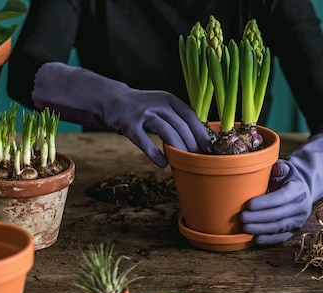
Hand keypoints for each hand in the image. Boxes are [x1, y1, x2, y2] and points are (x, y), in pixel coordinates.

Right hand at [32, 62, 210, 166]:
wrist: (112, 99)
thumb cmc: (144, 109)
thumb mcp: (163, 107)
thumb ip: (179, 119)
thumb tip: (202, 140)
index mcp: (170, 100)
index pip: (191, 117)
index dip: (201, 133)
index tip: (210, 149)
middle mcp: (158, 103)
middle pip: (181, 126)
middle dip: (193, 144)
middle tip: (199, 159)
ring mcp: (143, 113)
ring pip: (167, 132)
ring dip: (179, 148)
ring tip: (186, 162)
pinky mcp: (129, 124)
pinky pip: (145, 142)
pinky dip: (155, 154)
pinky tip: (163, 164)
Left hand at [240, 133, 322, 244]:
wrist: (303, 190)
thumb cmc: (288, 178)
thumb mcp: (285, 169)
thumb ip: (278, 168)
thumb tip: (272, 168)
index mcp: (298, 190)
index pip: (281, 198)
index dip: (264, 203)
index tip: (248, 205)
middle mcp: (301, 206)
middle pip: (278, 215)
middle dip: (258, 218)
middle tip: (241, 217)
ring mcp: (298, 220)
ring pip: (278, 228)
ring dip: (260, 229)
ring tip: (245, 227)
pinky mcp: (294, 230)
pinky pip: (280, 238)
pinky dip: (268, 240)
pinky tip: (255, 238)